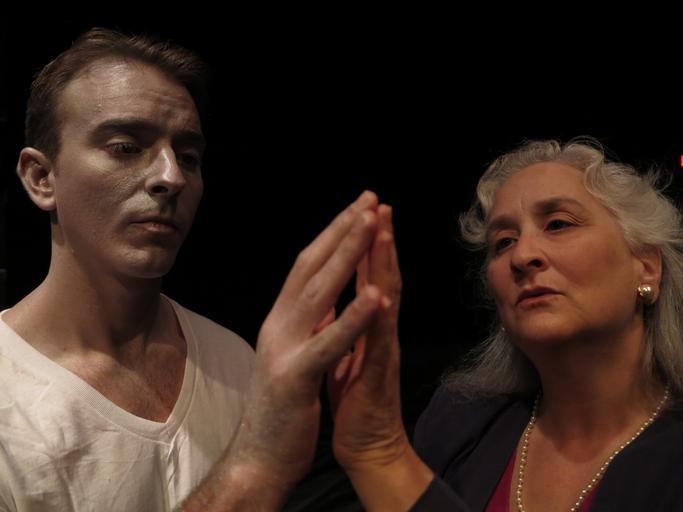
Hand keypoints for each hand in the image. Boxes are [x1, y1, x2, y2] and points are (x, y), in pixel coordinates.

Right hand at [221, 191, 389, 502]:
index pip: (308, 266)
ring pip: (318, 292)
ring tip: (372, 223)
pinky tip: (375, 295)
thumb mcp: (293, 353)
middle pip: (313, 267)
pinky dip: (352, 318)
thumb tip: (320, 294)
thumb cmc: (282, 406)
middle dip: (343, 230)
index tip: (359, 208)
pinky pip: (328, 344)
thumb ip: (305, 323)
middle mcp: (278, 325)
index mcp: (282, 320)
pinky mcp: (294, 379)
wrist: (257, 457)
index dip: (334, 234)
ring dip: (347, 255)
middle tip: (369, 197)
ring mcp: (284, 349)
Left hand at [328, 205, 433, 510]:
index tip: (357, 211)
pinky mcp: (378, 377)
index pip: (362, 276)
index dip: (359, 243)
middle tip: (376, 201)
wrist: (368, 449)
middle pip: (378, 276)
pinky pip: (379, 342)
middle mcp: (377, 330)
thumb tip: (337, 299)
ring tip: (382, 226)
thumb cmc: (355, 402)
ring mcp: (381, 350)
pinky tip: (379, 293)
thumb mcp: (344, 353)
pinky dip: (377, 316)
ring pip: (384, 298)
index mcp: (362, 324)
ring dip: (382, 262)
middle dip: (374, 237)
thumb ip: (345, 323)